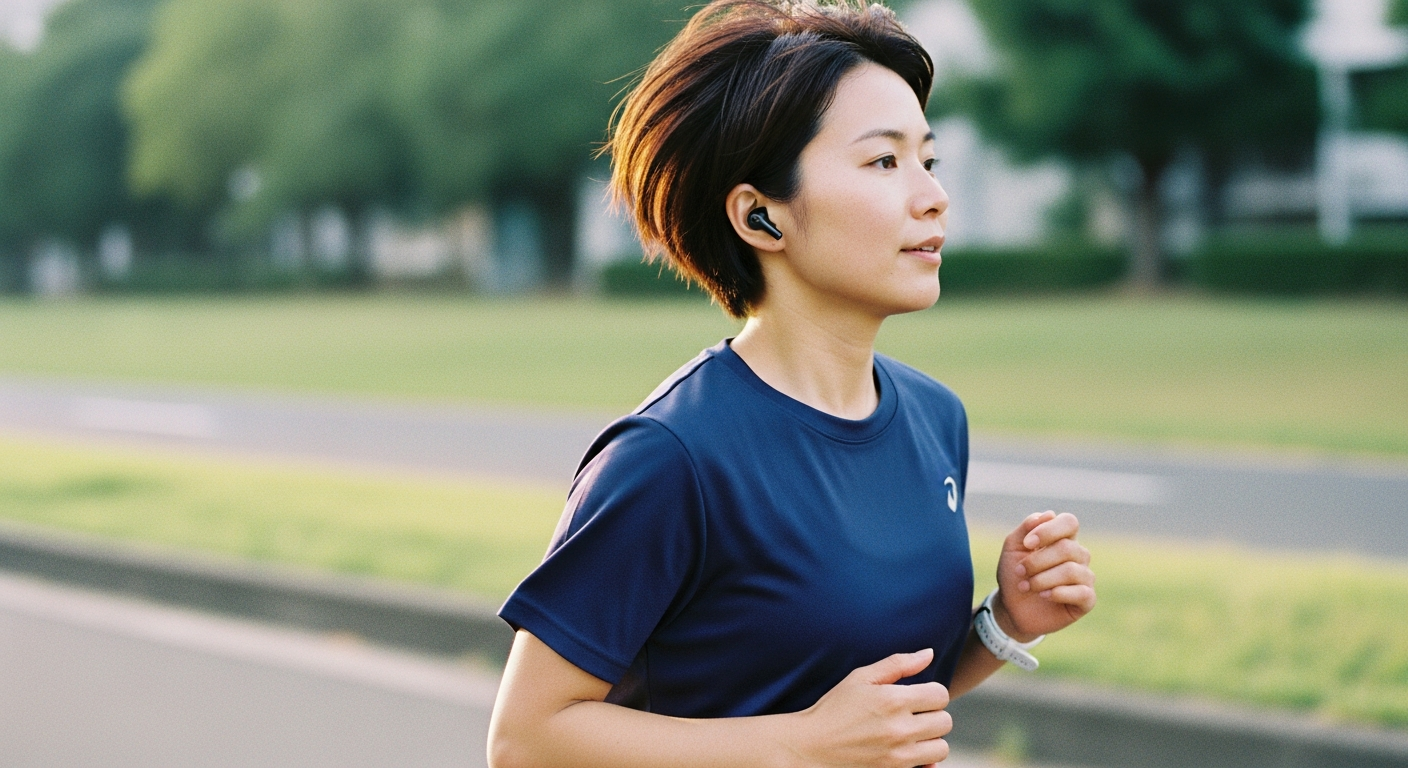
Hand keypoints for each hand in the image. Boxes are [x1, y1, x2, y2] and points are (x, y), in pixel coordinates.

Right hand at [786, 649, 951, 767]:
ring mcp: (898, 756)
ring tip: (911, 734)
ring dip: (930, 740)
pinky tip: (909, 753)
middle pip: (945, 721)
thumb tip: (929, 653)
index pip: (940, 695)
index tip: (917, 696)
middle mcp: (899, 729)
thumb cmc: (833, 709)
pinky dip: (925, 763)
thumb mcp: (860, 678)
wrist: (810, 747)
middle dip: (932, 715)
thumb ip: (897, 664)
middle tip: (913, 715)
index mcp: (893, 700)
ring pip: (941, 748)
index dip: (931, 693)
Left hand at [994, 511, 1095, 639]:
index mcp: (1063, 538)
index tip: (1027, 543)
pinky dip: (1058, 593)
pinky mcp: (1087, 600)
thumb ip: (1026, 528)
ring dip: (1042, 579)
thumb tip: (1048, 514)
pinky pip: (1082, 592)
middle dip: (1037, 561)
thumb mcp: (1012, 548)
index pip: (1069, 522)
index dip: (1049, 531)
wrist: (1011, 608)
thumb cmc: (1014, 574)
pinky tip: (1044, 596)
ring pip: (1071, 570)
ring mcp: (1085, 577)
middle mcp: (1078, 555)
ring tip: (1026, 586)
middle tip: (1019, 571)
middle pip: (1067, 548)